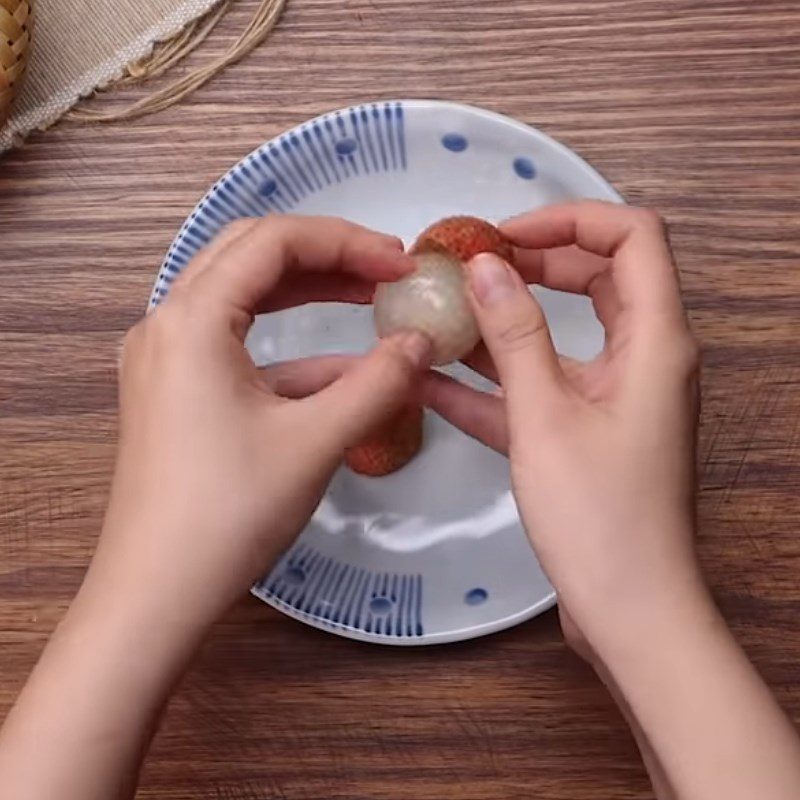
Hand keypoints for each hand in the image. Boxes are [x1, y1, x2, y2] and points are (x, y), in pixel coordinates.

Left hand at [88, 215, 431, 627]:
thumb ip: (378, 382)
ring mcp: (166, 359)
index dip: (347, 242)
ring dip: (305, 293)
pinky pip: (236, 347)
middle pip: (251, 255)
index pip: (275, 242)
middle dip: (324, 256)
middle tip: (384, 272)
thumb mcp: (316, 440)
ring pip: (241, 297)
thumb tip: (421, 342)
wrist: (156, 594)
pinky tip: (342, 368)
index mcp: (192, 319)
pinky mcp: (175, 393)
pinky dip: (289, 348)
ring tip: (368, 297)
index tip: (402, 264)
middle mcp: (168, 324)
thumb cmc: (228, 512)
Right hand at [421, 201, 701, 647]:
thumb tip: (486, 267)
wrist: (629, 611)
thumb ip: (514, 334)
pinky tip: (435, 379)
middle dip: (535, 261)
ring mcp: (616, 397)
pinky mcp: (589, 433)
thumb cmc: (600, 517)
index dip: (570, 219)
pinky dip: (499, 379)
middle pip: (599, 276)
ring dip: (511, 319)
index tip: (504, 236)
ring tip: (449, 309)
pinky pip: (544, 387)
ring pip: (566, 333)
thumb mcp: (544, 415)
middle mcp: (644, 359)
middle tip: (473, 265)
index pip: (631, 236)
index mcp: (655, 340)